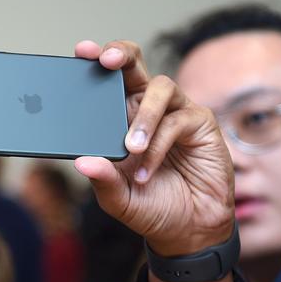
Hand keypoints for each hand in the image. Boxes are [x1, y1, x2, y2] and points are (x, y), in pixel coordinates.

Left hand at [73, 40, 233, 256]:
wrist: (188, 229)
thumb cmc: (151, 207)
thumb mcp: (117, 199)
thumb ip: (102, 180)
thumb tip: (82, 162)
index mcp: (119, 118)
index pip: (107, 81)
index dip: (95, 61)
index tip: (80, 52)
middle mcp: (146, 109)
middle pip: (134, 66)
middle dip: (120, 54)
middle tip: (106, 60)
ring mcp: (174, 113)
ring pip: (159, 88)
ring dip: (143, 115)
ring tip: (131, 147)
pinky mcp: (200, 124)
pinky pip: (177, 121)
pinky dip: (159, 145)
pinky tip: (147, 171)